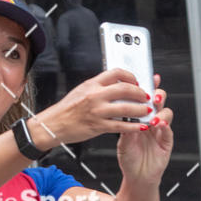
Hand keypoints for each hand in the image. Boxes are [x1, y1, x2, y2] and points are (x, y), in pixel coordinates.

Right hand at [34, 68, 153, 147]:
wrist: (54, 124)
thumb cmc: (67, 110)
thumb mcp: (81, 91)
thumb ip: (98, 87)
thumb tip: (116, 85)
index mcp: (92, 84)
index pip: (116, 73)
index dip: (131, 76)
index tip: (137, 81)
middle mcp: (95, 96)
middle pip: (125, 89)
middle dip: (140, 93)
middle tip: (147, 97)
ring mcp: (97, 111)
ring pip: (126, 108)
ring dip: (141, 110)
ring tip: (147, 111)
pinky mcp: (98, 126)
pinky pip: (120, 126)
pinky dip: (133, 127)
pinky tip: (140, 127)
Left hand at [116, 73, 173, 183]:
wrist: (136, 176)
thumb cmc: (128, 157)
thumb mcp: (123, 140)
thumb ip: (125, 126)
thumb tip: (124, 110)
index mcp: (140, 118)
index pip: (145, 99)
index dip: (149, 88)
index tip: (150, 78)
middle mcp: (151, 121)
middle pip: (159, 102)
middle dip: (158, 95)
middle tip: (153, 96)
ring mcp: (160, 130)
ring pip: (167, 113)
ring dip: (161, 112)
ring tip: (154, 116)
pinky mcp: (166, 141)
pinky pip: (168, 130)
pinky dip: (165, 126)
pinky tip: (160, 125)